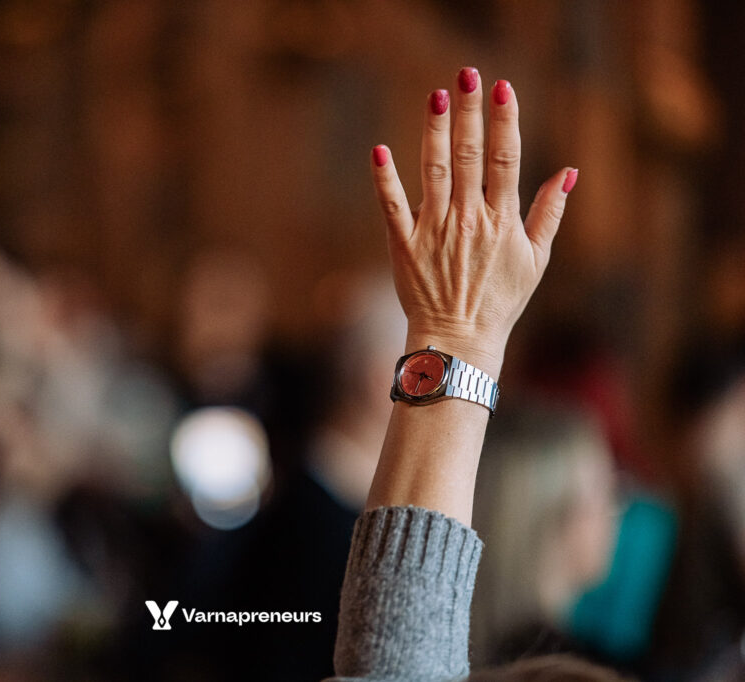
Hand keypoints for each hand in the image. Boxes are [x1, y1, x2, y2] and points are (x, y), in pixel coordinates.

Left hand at [371, 67, 576, 376]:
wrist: (459, 340)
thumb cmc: (500, 300)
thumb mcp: (536, 259)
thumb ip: (550, 212)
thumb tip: (569, 171)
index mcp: (502, 220)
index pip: (505, 159)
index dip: (505, 121)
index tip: (502, 87)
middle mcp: (469, 219)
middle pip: (468, 155)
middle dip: (468, 112)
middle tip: (467, 74)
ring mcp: (434, 231)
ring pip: (433, 172)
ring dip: (434, 131)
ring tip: (436, 95)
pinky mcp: (404, 245)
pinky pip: (393, 206)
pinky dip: (385, 179)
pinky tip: (380, 150)